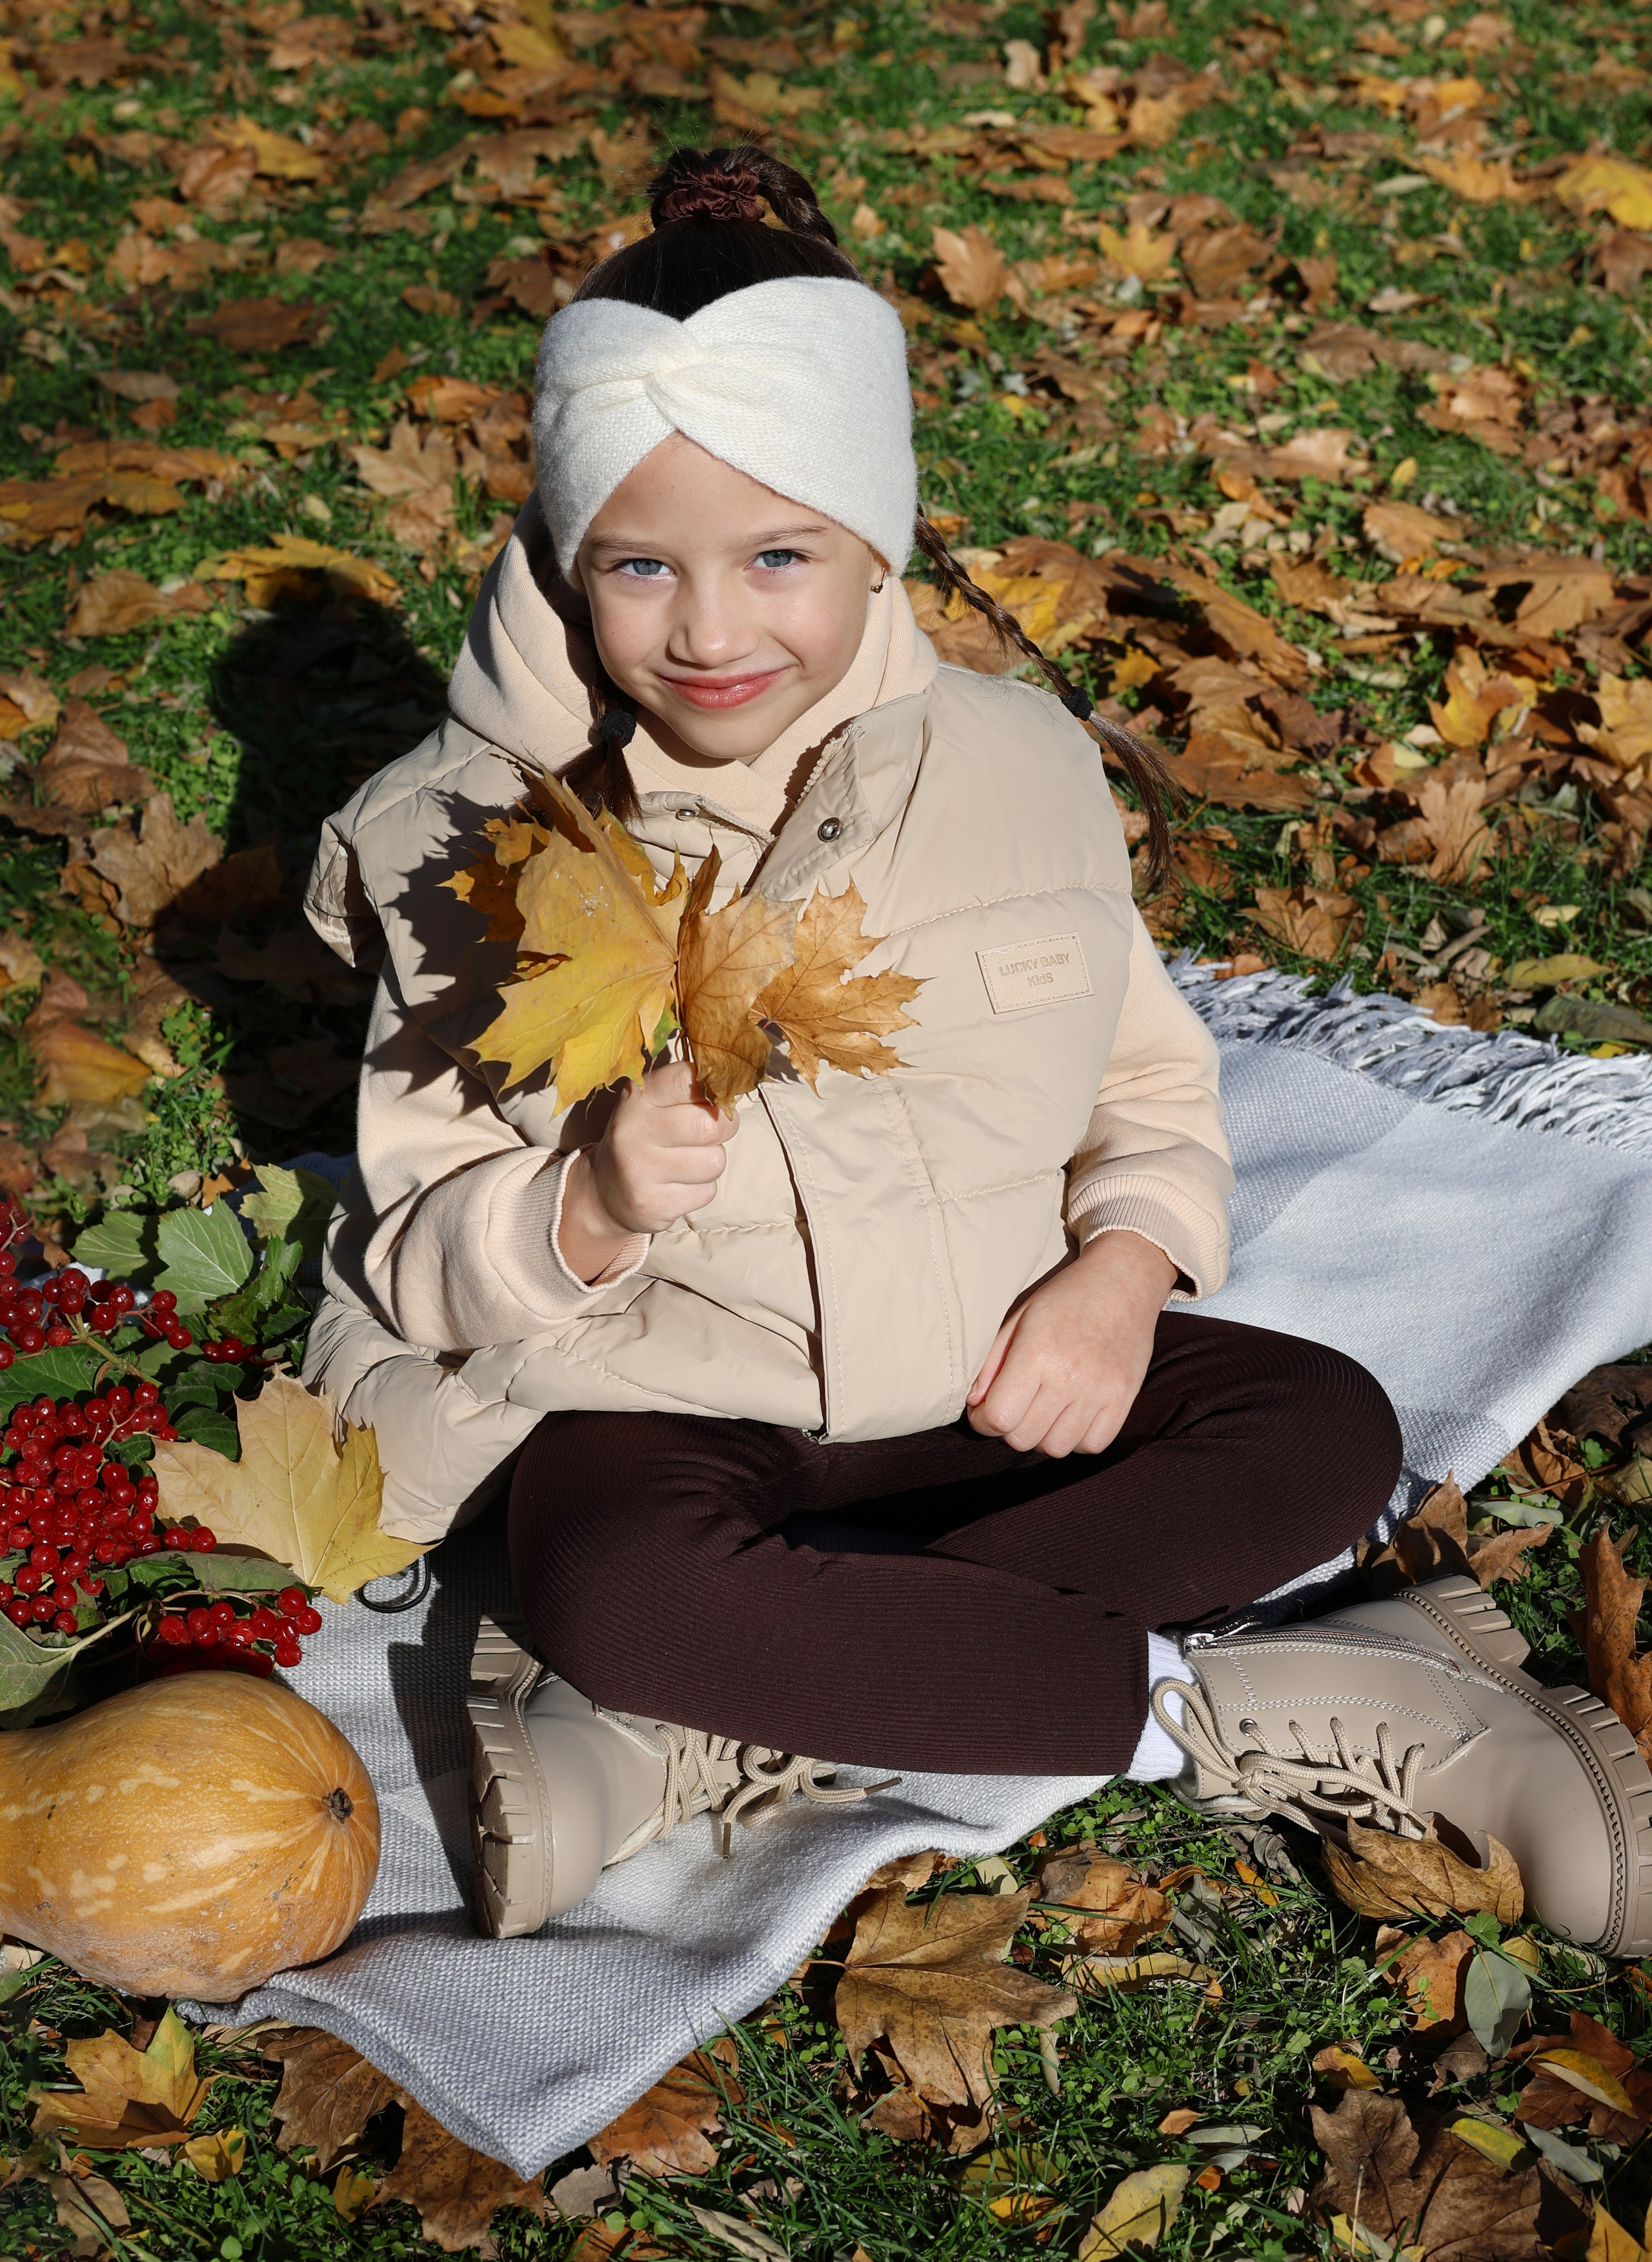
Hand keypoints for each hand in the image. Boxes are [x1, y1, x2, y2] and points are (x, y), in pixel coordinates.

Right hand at [557, 1061, 735, 1282]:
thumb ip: (689, 1092)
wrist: (603, 1192)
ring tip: (687, 1162)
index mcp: (637, 1097)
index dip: (713, 1090)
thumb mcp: (654, 1105)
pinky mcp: (653, 1204)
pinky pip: (706, 1192)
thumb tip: (731, 1093)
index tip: (710, 1100)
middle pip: (711, 1125)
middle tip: (709, 1134)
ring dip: (710, 1163)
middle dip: (723, 1130)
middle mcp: (633, 1129)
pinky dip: (700, 1190)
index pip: (687, 1078)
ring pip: (714, 1162)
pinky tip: (677, 1185)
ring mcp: (639, 1169)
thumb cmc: (644, 1139)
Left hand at [966, 1230, 1177, 1458]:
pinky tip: (1071, 1415)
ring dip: (1042, 1436)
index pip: (998, 1417)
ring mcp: (1100, 1391)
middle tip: (1014, 1407)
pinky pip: (1093, 1445)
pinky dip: (1077, 1439)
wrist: (1122, 1280)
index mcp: (1036, 1353)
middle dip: (1009, 1428)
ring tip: (1043, 1411)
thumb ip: (991, 1363)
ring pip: (1056, 1448)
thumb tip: (975, 1403)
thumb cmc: (1063, 1298)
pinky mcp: (1124, 1398)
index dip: (982, 1421)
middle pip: (1023, 1439)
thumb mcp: (1018, 1318)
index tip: (984, 1410)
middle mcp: (1069, 1376)